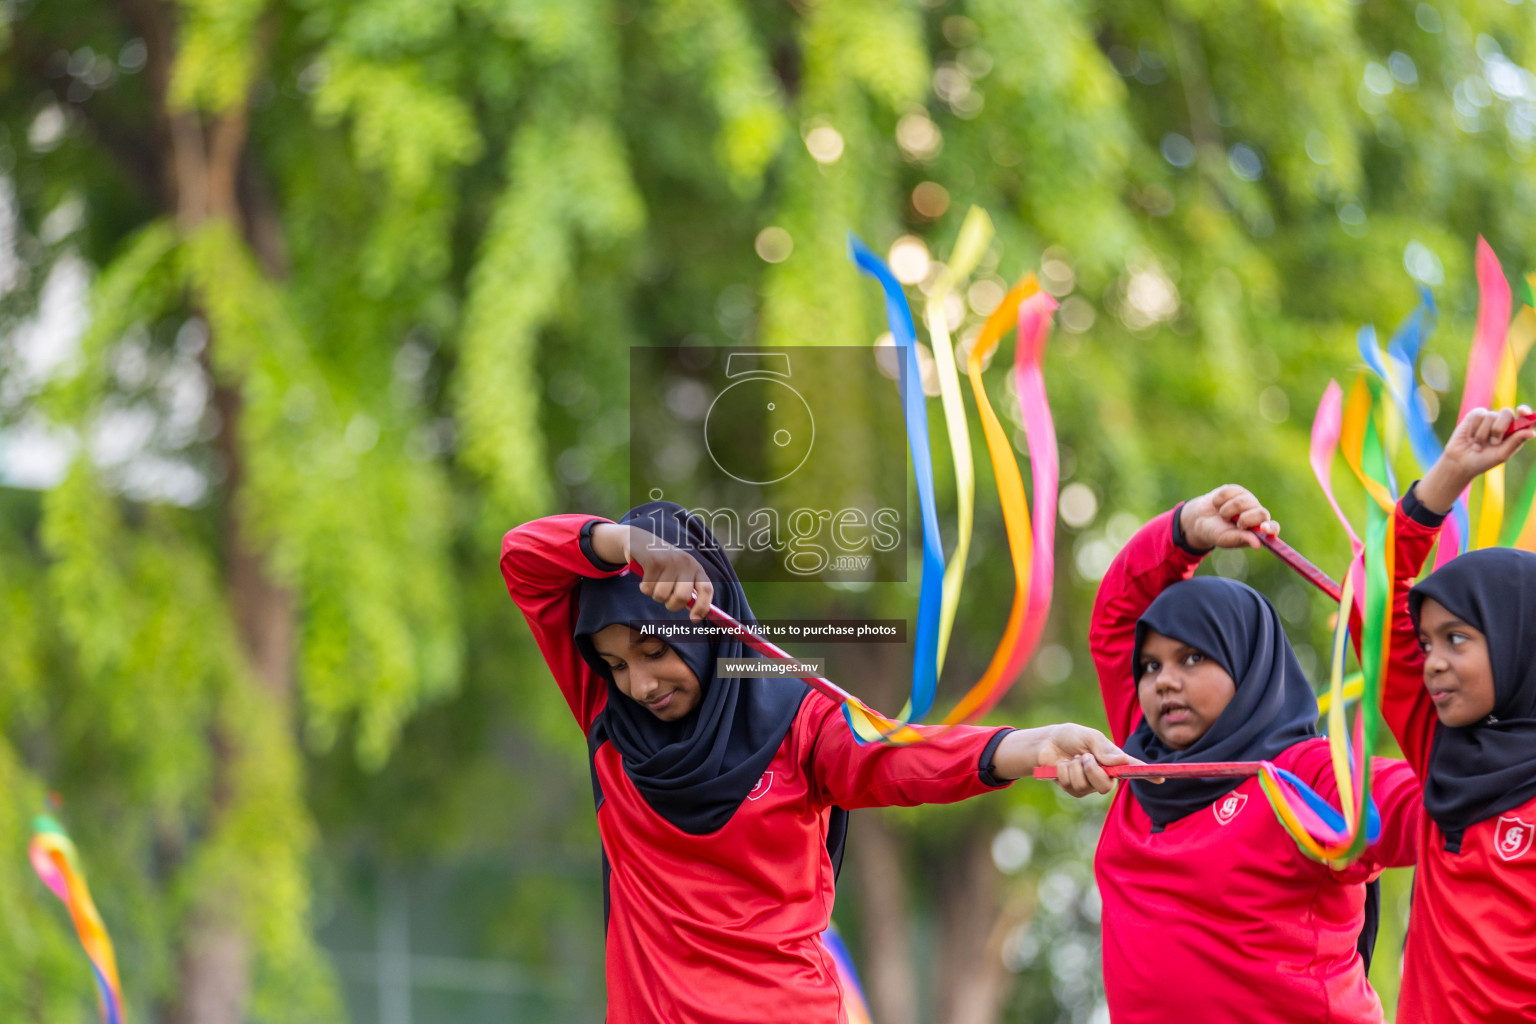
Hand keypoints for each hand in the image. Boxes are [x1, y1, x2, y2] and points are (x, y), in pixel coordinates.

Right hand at [591, 523, 715, 620]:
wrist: (642, 541)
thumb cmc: (664, 564)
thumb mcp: (680, 573)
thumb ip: (688, 590)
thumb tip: (696, 616)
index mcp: (696, 568)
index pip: (706, 589)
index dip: (703, 607)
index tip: (694, 619)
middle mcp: (686, 563)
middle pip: (681, 597)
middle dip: (671, 605)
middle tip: (666, 599)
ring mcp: (670, 561)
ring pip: (661, 596)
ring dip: (655, 595)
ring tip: (654, 583)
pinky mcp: (653, 561)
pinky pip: (648, 589)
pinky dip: (644, 588)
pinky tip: (646, 576)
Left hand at [994, 723, 1148, 795]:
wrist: (1047, 744)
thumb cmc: (1072, 737)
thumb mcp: (1088, 737)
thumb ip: (1103, 749)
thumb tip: (1121, 761)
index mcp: (1113, 761)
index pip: (1134, 769)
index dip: (1148, 774)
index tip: (1161, 778)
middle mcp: (1105, 775)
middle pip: (1106, 786)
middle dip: (1092, 770)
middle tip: (1083, 756)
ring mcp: (1090, 785)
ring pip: (1085, 785)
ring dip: (1074, 767)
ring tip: (1072, 758)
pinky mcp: (1075, 790)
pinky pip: (1071, 785)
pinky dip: (1064, 771)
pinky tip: (1063, 765)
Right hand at [1179, 484, 1278, 550]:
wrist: (1200, 519)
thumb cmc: (1216, 532)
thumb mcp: (1226, 539)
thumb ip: (1242, 539)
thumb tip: (1257, 545)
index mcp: (1257, 530)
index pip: (1272, 528)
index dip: (1271, 528)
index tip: (1264, 528)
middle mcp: (1256, 514)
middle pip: (1261, 513)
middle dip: (1245, 518)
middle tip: (1234, 523)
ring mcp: (1248, 500)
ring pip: (1241, 502)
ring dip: (1226, 511)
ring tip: (1222, 515)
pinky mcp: (1237, 490)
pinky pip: (1229, 492)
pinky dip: (1218, 501)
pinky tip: (1217, 505)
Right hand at [1416, 405, 1534, 514]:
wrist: (1460, 462)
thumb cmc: (1483, 461)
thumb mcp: (1501, 455)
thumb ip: (1515, 442)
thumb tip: (1532, 432)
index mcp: (1513, 432)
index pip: (1524, 418)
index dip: (1526, 412)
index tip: (1522, 412)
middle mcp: (1502, 423)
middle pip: (1507, 413)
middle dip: (1499, 428)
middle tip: (1493, 442)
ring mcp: (1488, 418)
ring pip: (1490, 416)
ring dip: (1483, 434)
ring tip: (1477, 446)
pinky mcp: (1474, 416)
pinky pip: (1478, 415)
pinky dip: (1474, 429)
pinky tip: (1470, 438)